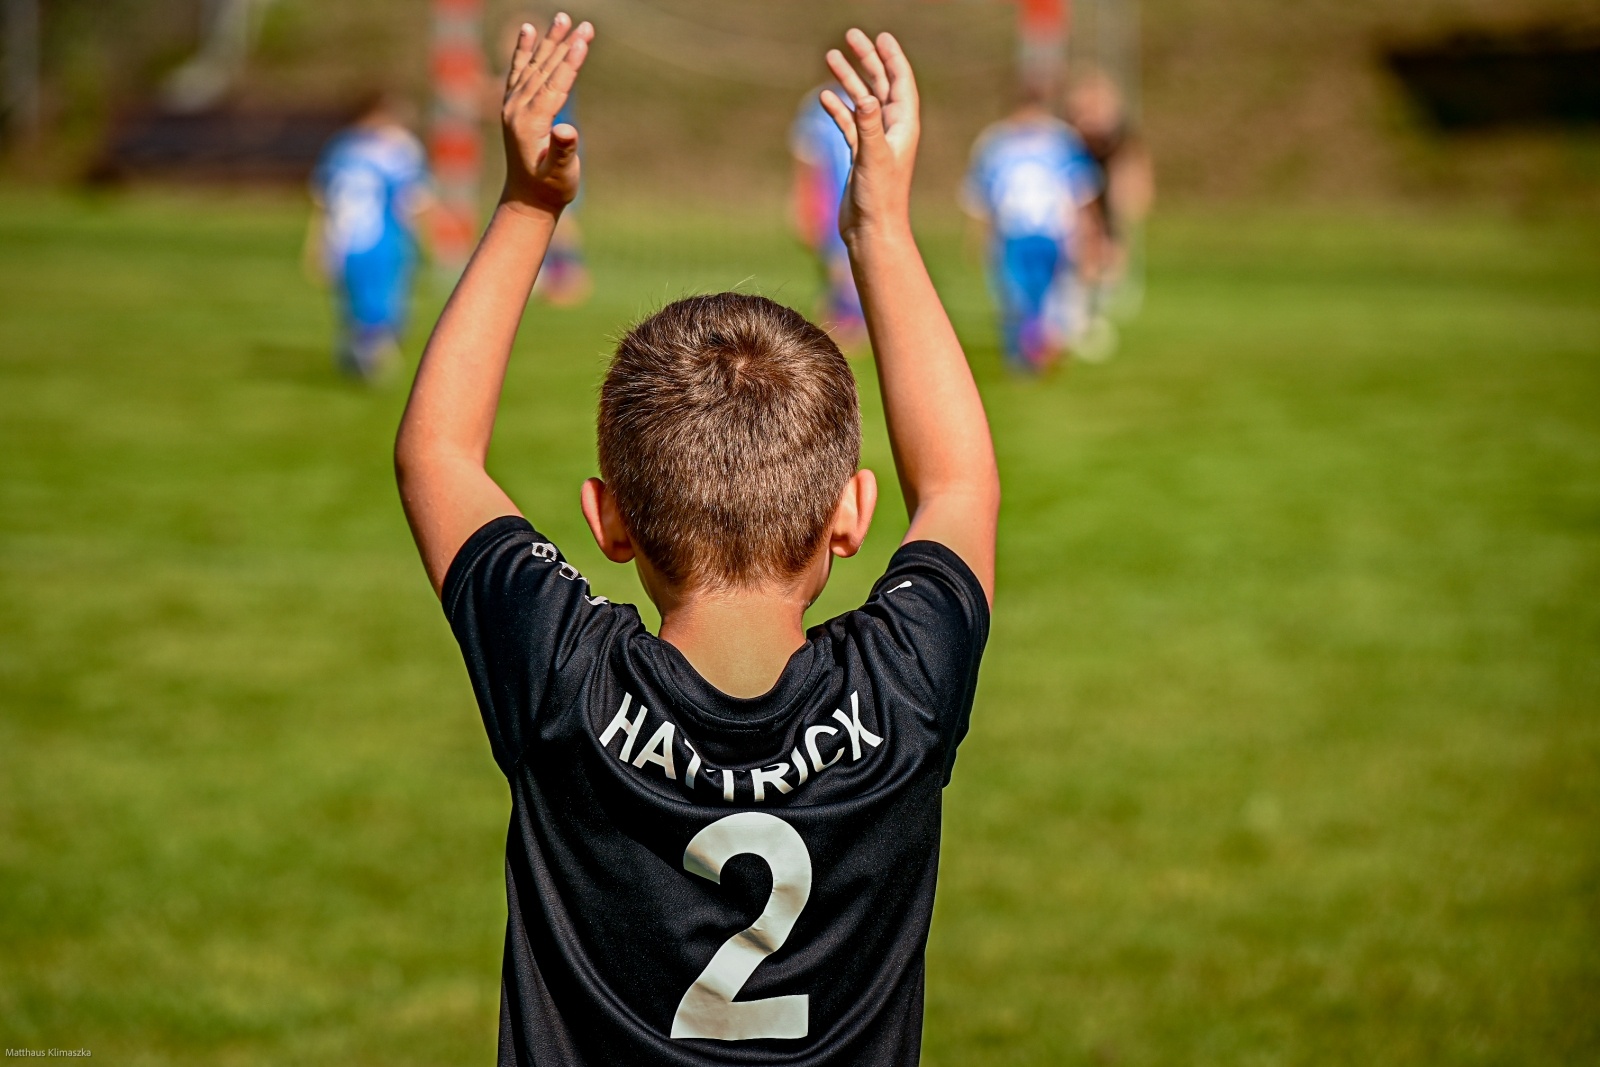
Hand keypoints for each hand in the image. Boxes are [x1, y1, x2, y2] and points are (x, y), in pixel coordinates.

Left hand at [500, 14, 593, 218]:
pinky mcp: (512, 106)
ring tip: (562, 18)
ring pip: (533, 66)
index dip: (571, 61)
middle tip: (585, 24)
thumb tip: (567, 130)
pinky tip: (528, 30)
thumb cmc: (551, 189)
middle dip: (565, 45)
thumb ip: (563, 151)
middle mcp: (517, 108)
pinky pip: (518, 71)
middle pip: (545, 68)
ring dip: (549, 41)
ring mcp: (512, 105)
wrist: (527, 199)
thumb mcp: (561, 174)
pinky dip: (524, 50)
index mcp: (531, 122)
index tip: (584, 39)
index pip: (554, 84)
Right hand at [820, 29, 919, 245]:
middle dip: (867, 60)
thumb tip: (867, 97)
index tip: (880, 36)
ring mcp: (875, 142)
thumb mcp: (874, 158)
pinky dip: (838, 109)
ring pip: (862, 102)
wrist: (872, 231)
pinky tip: (825, 97)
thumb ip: (869, 126)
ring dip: (848, 80)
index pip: (900, 82)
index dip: (892, 57)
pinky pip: (849, 124)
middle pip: (881, 85)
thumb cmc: (879, 197)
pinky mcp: (860, 155)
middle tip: (850, 37)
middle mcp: (891, 130)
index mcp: (903, 126)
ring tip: (831, 58)